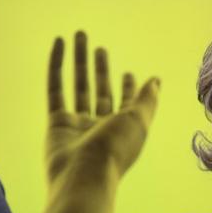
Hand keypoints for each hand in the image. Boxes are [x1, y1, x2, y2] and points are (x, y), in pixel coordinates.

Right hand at [45, 31, 159, 184]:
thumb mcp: (138, 121)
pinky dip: (57, 65)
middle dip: (100, 69)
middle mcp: (100, 127)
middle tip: (100, 48)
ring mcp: (77, 125)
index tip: (128, 74)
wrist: (83, 176)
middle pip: (100, 92)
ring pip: (78, 86)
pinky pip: (55, 87)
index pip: (126, 104)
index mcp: (123, 129)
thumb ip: (146, 99)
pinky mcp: (56, 122)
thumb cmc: (115, 150)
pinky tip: (59, 44)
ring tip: (79, 36)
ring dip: (80, 60)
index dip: (128, 88)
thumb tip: (156, 80)